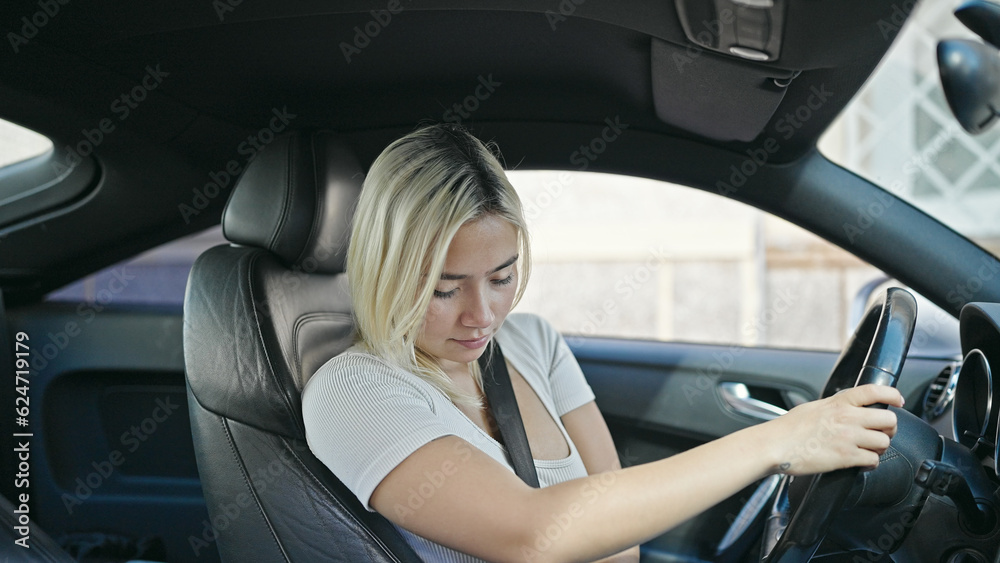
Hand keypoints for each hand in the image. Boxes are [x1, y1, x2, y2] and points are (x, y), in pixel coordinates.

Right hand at [761, 384, 902, 475]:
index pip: (874, 391)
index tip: (898, 400)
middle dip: (889, 429)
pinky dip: (870, 463)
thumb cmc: (788, 429)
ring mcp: (848, 438)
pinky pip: (873, 460)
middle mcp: (847, 418)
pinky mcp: (846, 457)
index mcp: (838, 403)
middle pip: (889, 420)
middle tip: (881, 434)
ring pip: (884, 442)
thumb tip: (845, 410)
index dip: (892, 394)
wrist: (775, 445)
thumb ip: (834, 407)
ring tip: (867, 450)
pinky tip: (860, 462)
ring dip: (879, 448)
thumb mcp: (813, 408)